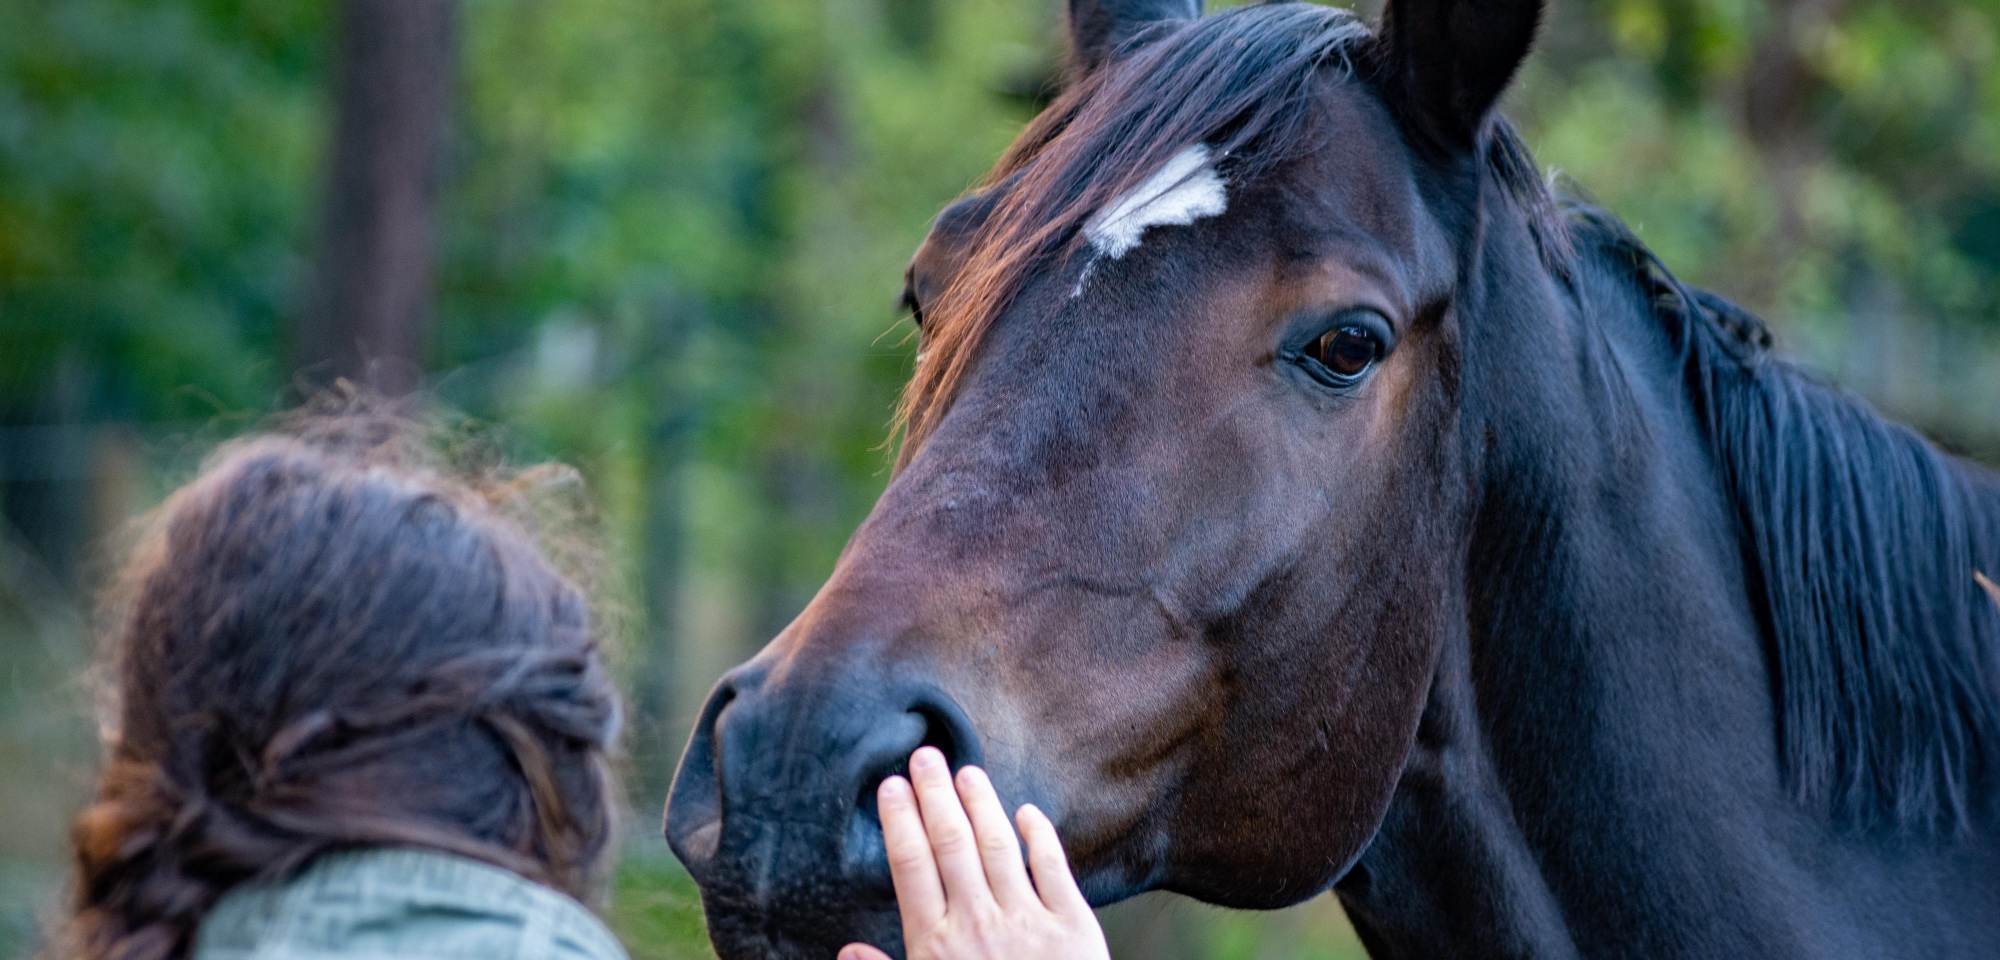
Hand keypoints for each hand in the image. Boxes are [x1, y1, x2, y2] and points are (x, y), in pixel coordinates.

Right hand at [839, 747, 1109, 959]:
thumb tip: (846, 950)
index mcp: (934, 946)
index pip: (910, 866)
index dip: (900, 821)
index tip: (891, 786)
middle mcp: (977, 925)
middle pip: (950, 844)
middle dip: (934, 795)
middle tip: (924, 755)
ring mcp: (1027, 923)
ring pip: (998, 846)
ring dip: (980, 804)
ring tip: (967, 771)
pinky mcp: (1073, 929)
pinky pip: (1054, 870)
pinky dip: (1040, 837)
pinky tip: (1027, 812)